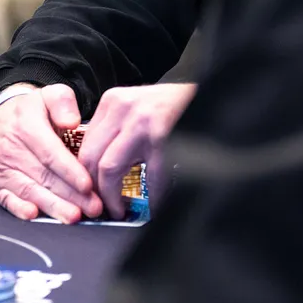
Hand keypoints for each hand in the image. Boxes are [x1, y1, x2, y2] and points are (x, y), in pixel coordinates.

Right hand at [0, 84, 100, 221]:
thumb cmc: (31, 111)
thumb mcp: (49, 95)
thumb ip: (64, 102)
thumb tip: (71, 121)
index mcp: (25, 127)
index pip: (50, 153)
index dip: (70, 172)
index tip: (88, 185)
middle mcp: (10, 149)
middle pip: (43, 176)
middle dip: (70, 196)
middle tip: (93, 208)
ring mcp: (2, 168)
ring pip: (29, 190)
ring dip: (52, 206)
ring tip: (73, 216)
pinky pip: (6, 198)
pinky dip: (18, 209)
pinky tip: (33, 215)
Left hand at [78, 82, 194, 217]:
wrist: (217, 91)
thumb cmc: (179, 105)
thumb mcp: (138, 108)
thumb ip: (118, 130)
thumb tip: (100, 168)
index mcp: (113, 101)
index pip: (85, 144)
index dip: (85, 174)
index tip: (91, 192)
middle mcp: (122, 108)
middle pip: (90, 157)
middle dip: (94, 189)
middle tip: (102, 208)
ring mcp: (142, 121)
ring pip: (109, 169)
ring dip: (112, 197)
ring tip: (120, 211)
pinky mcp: (163, 136)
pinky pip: (149, 178)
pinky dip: (151, 197)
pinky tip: (155, 207)